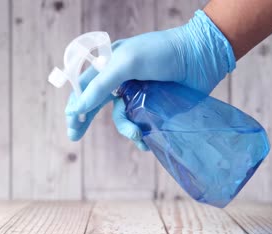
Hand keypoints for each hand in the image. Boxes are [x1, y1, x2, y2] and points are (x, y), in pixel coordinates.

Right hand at [65, 10, 235, 149]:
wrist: (200, 57)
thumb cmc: (161, 53)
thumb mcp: (126, 64)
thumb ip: (99, 85)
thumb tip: (76, 108)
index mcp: (110, 64)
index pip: (85, 85)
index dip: (76, 103)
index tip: (71, 122)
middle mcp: (121, 80)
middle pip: (96, 103)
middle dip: (85, 120)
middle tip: (74, 137)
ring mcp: (137, 94)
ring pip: (121, 117)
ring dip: (126, 129)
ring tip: (137, 135)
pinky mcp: (154, 107)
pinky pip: (140, 125)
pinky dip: (141, 135)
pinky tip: (146, 142)